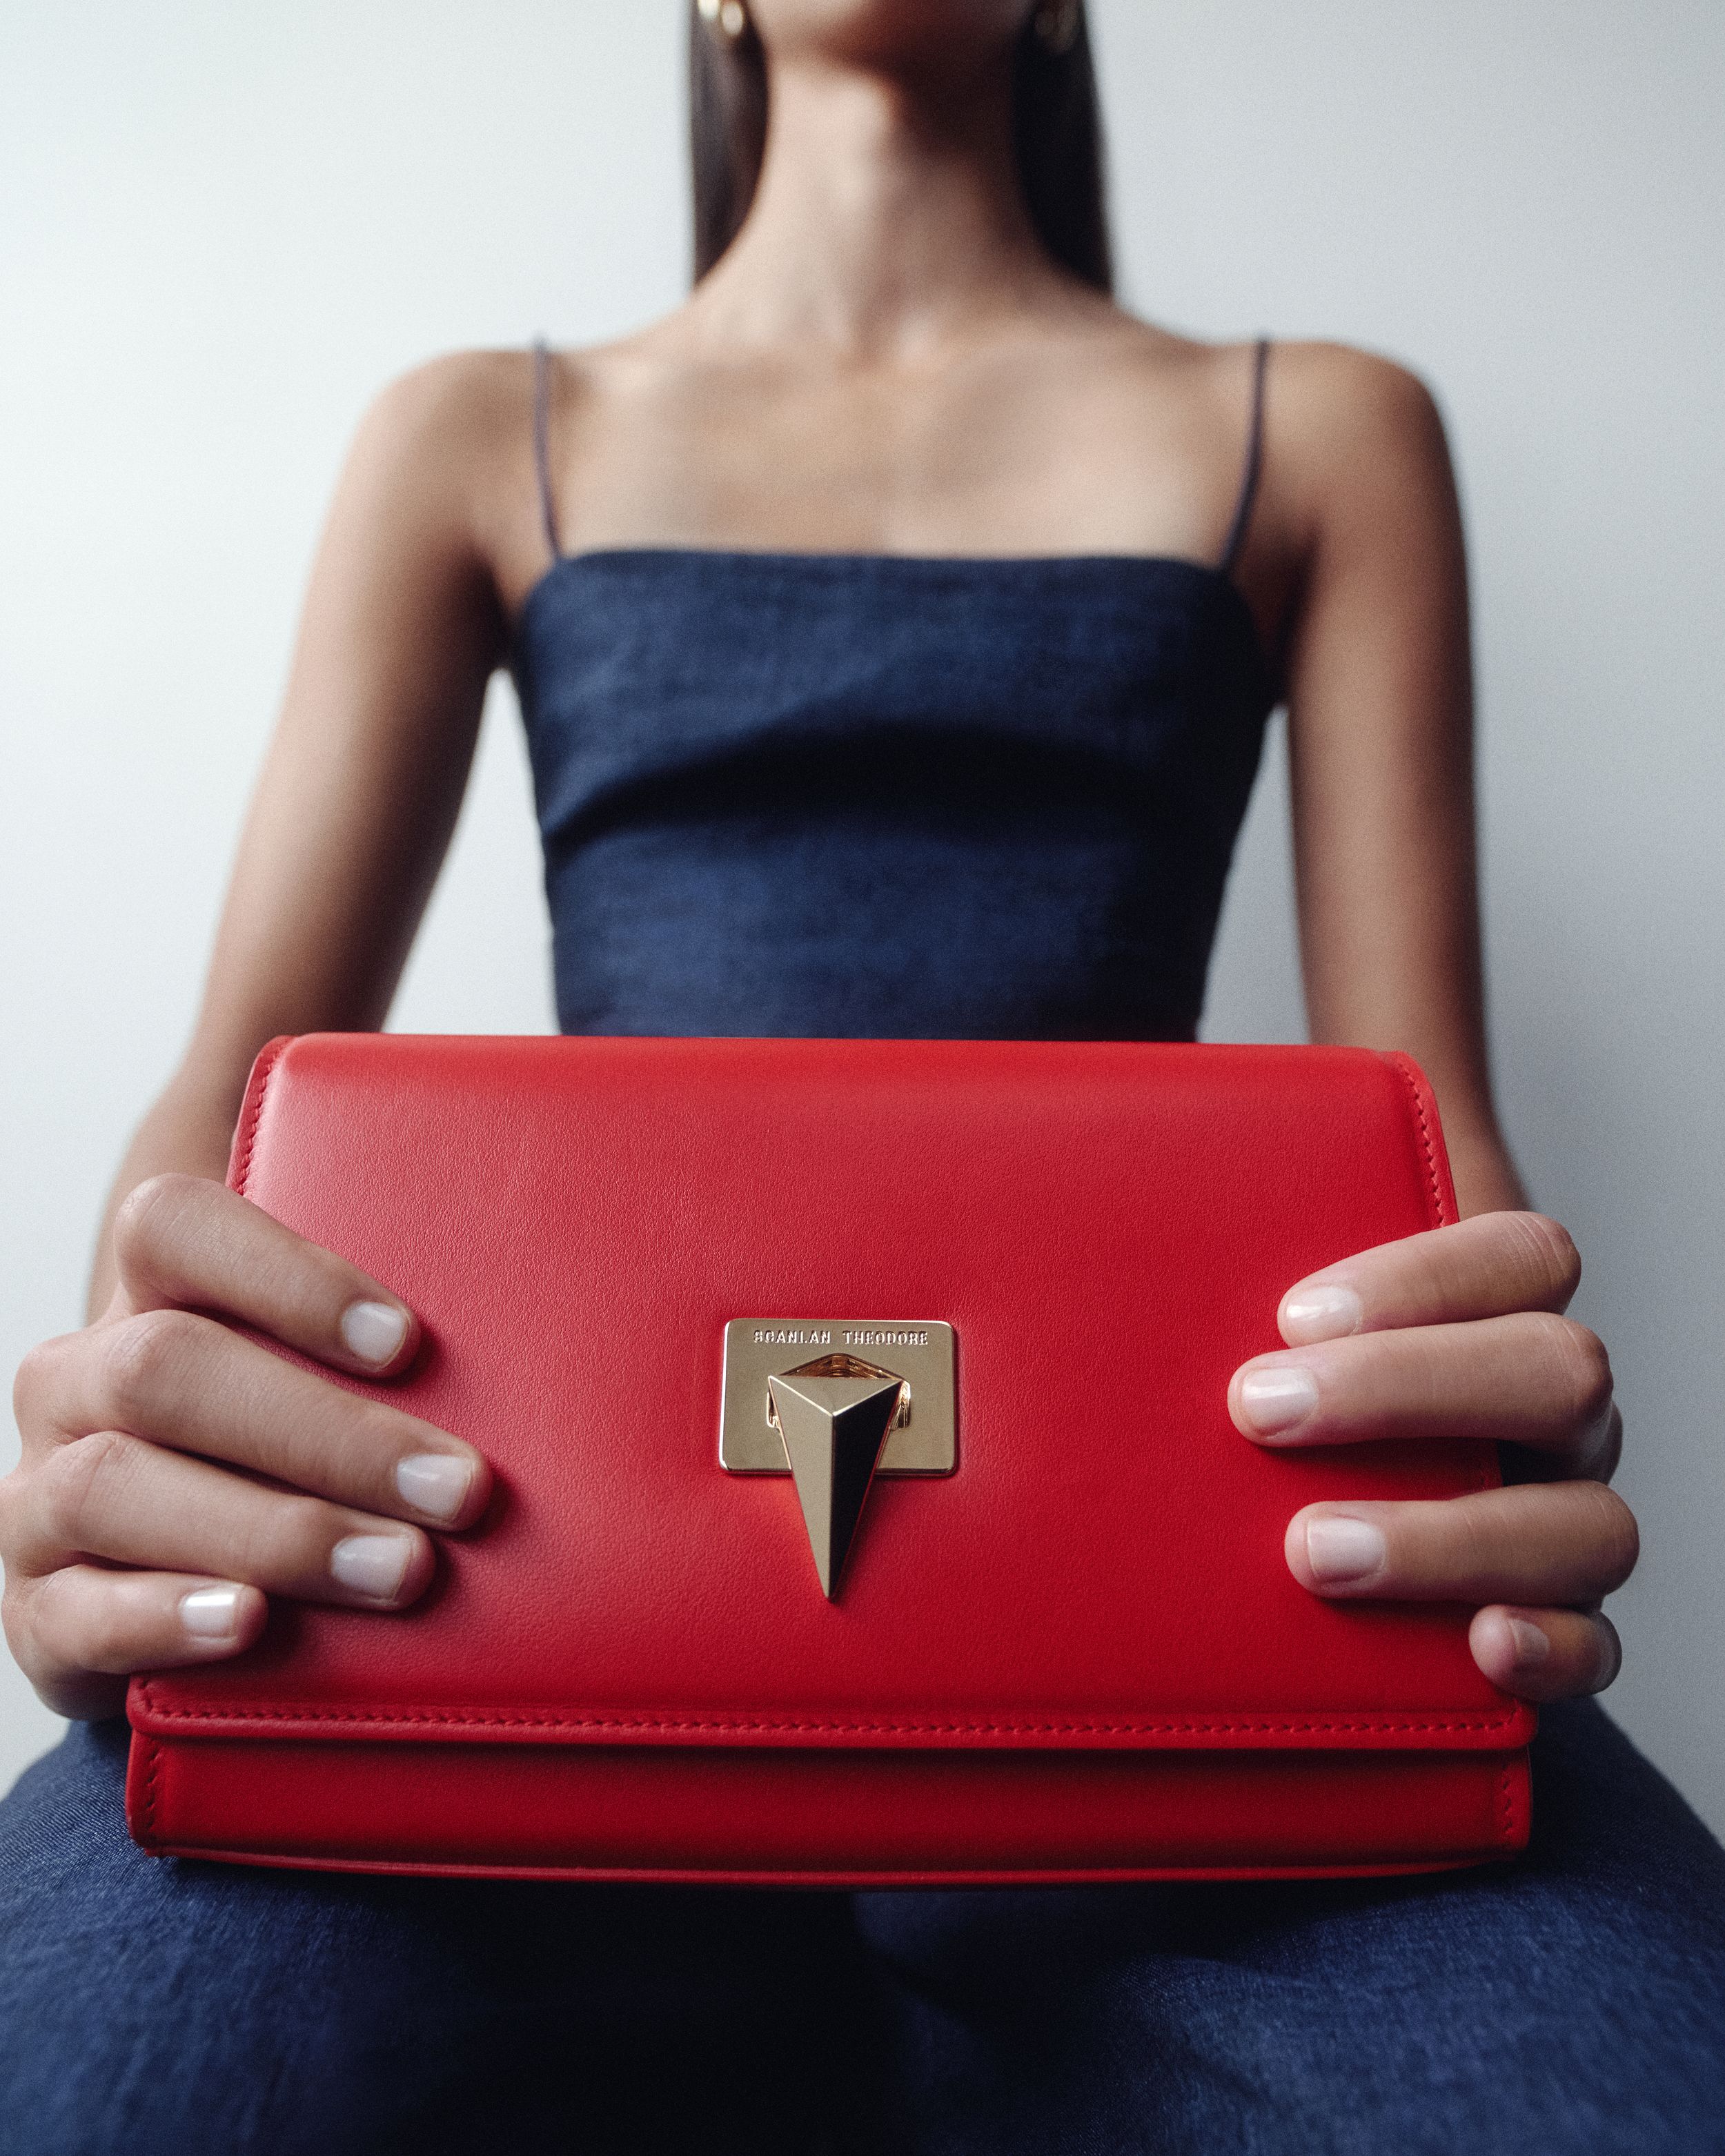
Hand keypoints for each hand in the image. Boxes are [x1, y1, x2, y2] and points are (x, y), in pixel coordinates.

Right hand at [3, 1173, 489, 1719]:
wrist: (190, 1595)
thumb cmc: (300, 1460)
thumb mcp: (336, 1384)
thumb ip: (397, 1347)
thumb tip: (574, 1313)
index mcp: (147, 1297)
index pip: (174, 1227)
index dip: (286, 1274)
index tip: (410, 1342)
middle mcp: (77, 1381)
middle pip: (167, 1368)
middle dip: (329, 1433)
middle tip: (460, 1491)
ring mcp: (39, 1496)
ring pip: (118, 1485)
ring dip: (277, 1529)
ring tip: (403, 1570)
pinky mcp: (37, 1611)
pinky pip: (79, 1610)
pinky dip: (168, 1614)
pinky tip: (252, 1623)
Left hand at [1228, 1211, 1633, 1701]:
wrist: (1337, 1394)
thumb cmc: (1284, 1328)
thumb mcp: (1263, 1254)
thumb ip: (1215, 1216)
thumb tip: (1058, 1166)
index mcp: (1507, 1294)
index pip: (1522, 1254)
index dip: (1422, 1278)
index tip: (1288, 1312)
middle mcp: (1557, 1395)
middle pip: (1559, 1375)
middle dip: (1411, 1395)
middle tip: (1261, 1413)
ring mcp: (1567, 1500)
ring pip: (1588, 1521)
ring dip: (1454, 1537)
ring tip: (1314, 1550)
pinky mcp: (1551, 1604)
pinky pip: (1597, 1638)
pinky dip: (1550, 1648)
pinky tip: (1475, 1648)